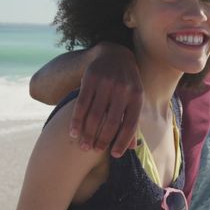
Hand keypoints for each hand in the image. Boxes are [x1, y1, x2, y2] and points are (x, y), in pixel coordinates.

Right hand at [71, 42, 142, 157]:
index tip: (115, 155)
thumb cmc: (127, 83)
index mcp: (136, 97)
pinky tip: (73, 132)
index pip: (130, 125)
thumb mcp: (134, 98)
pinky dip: (76, 121)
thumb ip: (132, 120)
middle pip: (111, 123)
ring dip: (87, 134)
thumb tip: (131, 148)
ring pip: (94, 116)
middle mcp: (122, 90)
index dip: (122, 142)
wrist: (114, 54)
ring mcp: (106, 84)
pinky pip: (81, 105)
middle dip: (102, 140)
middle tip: (94, 150)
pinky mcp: (90, 79)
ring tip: (83, 146)